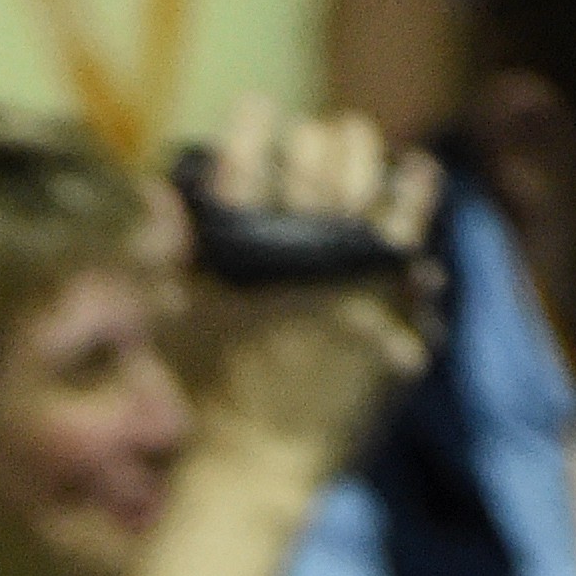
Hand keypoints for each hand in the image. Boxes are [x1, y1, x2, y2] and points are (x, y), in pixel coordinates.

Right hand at [177, 96, 441, 481]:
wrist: (255, 467)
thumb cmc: (207, 396)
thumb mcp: (175, 321)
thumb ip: (174, 254)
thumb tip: (159, 194)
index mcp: (237, 258)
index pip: (244, 168)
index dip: (252, 130)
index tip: (258, 108)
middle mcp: (296, 262)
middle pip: (319, 168)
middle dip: (323, 141)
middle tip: (327, 134)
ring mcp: (349, 286)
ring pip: (372, 197)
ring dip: (373, 165)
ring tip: (376, 152)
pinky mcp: (388, 315)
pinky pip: (409, 247)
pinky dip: (412, 209)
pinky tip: (415, 187)